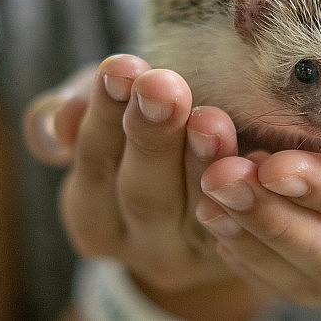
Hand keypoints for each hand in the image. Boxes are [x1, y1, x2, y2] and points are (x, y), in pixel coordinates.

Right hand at [23, 55, 267, 318]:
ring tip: (210, 120)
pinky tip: (258, 157)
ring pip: (197, 210)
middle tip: (163, 87)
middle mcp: (140, 244)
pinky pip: (246, 224)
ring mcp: (194, 253)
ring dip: (204, 161)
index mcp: (95, 216)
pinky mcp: (241, 252)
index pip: (95, 162)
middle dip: (153, 136)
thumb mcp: (105, 123)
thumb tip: (62, 120)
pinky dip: (251, 189)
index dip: (106, 114)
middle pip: (143, 193)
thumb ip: (73, 120)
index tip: (121, 66)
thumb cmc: (146, 137)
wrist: (205, 194)